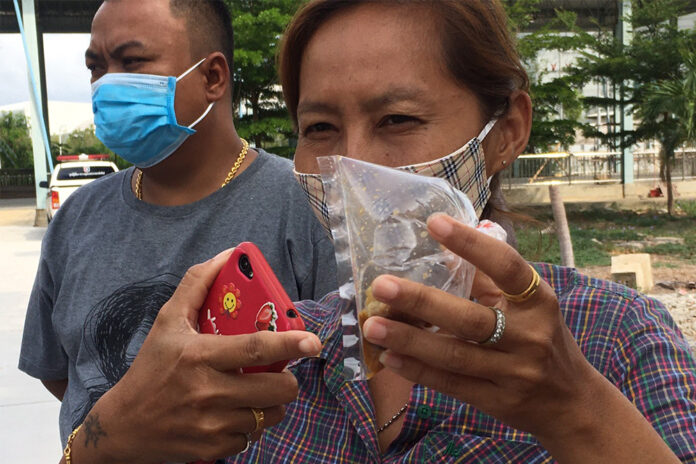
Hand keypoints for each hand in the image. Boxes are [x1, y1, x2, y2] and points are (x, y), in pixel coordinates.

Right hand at [73, 249, 320, 463]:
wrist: (123, 424)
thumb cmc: (150, 367)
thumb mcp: (168, 321)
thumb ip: (197, 284)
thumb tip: (228, 255)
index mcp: (199, 356)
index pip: (255, 349)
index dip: (289, 344)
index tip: (313, 342)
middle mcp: (207, 392)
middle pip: (276, 389)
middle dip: (287, 380)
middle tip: (277, 374)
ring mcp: (211, 424)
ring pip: (270, 415)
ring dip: (270, 404)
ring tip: (254, 394)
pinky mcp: (212, 449)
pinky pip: (252, 437)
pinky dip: (250, 425)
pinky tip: (232, 414)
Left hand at [362, 213, 679, 462]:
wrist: (572, 404)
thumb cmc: (543, 340)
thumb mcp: (531, 305)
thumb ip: (492, 280)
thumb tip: (443, 251)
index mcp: (538, 301)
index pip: (507, 267)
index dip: (472, 245)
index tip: (433, 223)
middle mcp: (529, 336)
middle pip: (471, 318)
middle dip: (423, 301)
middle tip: (381, 285)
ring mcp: (514, 372)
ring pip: (455, 355)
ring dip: (410, 340)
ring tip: (373, 326)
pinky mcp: (497, 401)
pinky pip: (452, 385)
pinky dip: (419, 371)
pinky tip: (389, 357)